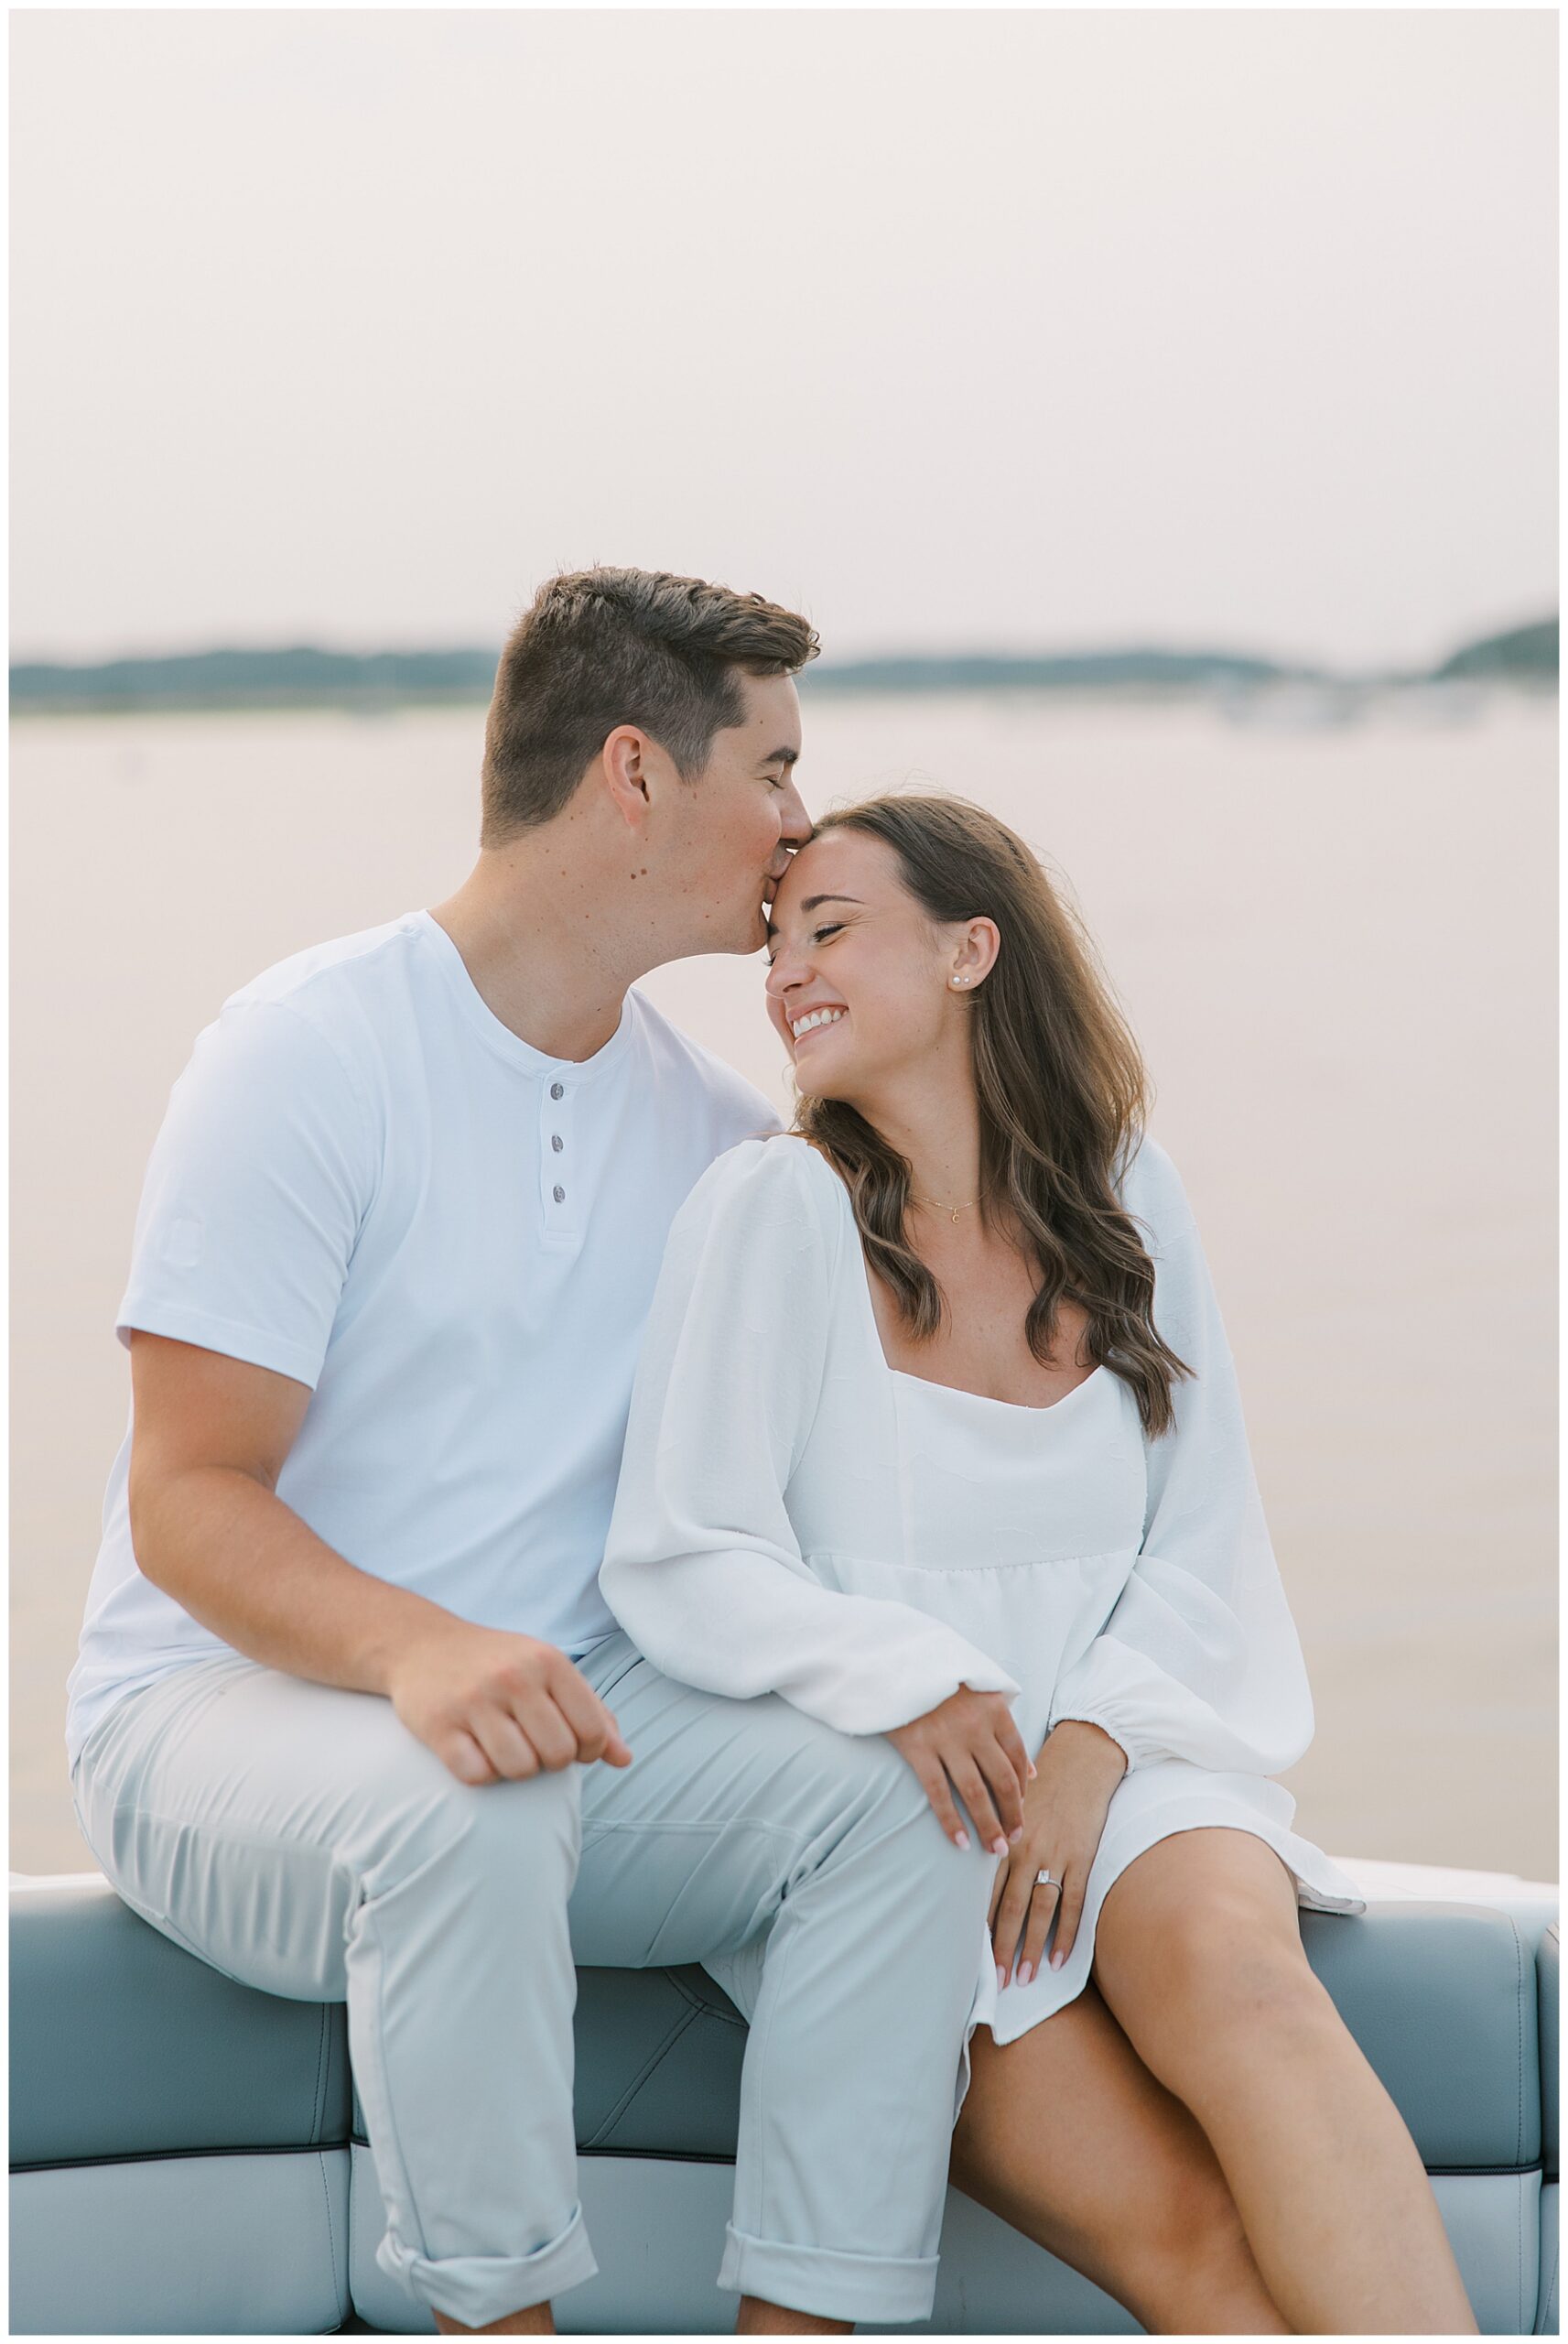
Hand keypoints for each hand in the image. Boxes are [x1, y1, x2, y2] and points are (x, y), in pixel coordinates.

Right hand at [387, 1620, 633, 1785]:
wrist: (423, 1645)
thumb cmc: (499, 1664)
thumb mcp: (550, 1672)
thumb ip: (592, 1712)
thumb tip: (625, 1759)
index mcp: (549, 1661)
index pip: (592, 1731)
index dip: (587, 1751)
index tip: (569, 1743)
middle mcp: (514, 1677)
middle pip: (557, 1755)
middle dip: (549, 1761)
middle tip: (532, 1743)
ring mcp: (474, 1700)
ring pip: (519, 1769)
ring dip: (515, 1769)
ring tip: (504, 1747)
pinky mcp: (439, 1725)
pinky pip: (477, 1775)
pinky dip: (481, 1773)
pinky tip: (475, 1751)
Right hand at [886, 1685, 1032, 1852]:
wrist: (898, 1664)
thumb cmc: (943, 1681)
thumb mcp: (981, 1694)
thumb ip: (1006, 1730)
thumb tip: (1030, 1774)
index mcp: (995, 1710)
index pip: (1017, 1759)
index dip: (1022, 1790)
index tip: (1019, 1810)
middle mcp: (975, 1726)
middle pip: (1002, 1781)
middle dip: (1012, 1815)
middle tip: (1014, 1839)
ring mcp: (946, 1739)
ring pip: (975, 1792)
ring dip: (989, 1825)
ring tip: (995, 1849)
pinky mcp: (918, 1748)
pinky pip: (938, 1793)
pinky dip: (951, 1821)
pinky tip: (961, 1842)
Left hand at [990, 1719, 1126, 1985]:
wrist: (1080, 1760)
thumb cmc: (1041, 1784)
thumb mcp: (1010, 1807)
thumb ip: (996, 1839)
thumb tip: (977, 1871)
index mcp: (1005, 1838)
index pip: (988, 1891)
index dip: (981, 1924)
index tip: (972, 1954)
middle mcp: (1026, 1849)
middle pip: (1011, 1907)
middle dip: (1002, 1945)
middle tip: (995, 1979)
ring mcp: (1056, 1855)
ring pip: (1040, 1910)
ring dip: (1032, 1946)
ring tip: (1025, 1977)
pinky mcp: (1082, 1858)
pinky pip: (1073, 1902)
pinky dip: (1066, 1933)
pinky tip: (1059, 1959)